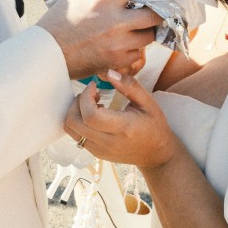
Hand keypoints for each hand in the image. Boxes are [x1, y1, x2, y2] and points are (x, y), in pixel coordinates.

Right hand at [37, 0, 167, 79]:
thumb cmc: (57, 23)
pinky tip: (124, 45)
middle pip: (154, 15)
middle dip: (158, 11)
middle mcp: (116, 22)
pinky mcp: (116, 62)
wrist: (47, 54)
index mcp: (105, 1)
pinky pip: (137, 54)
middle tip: (157, 9)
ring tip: (138, 28)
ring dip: (146, 31)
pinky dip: (134, 49)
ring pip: (148, 37)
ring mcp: (118, 44)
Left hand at [64, 70, 181, 171]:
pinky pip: (76, 136)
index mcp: (123, 128)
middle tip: (91, 93)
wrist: (156, 154)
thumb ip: (130, 86)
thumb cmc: (154, 125)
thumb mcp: (148, 102)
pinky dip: (78, 121)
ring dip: (75, 112)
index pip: (90, 115)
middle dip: (76, 102)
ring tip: (92, 104)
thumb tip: (110, 73)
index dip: (86, 97)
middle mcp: (108, 142)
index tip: (95, 86)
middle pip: (74, 122)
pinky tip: (94, 115)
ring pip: (71, 130)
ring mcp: (99, 150)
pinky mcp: (95, 153)